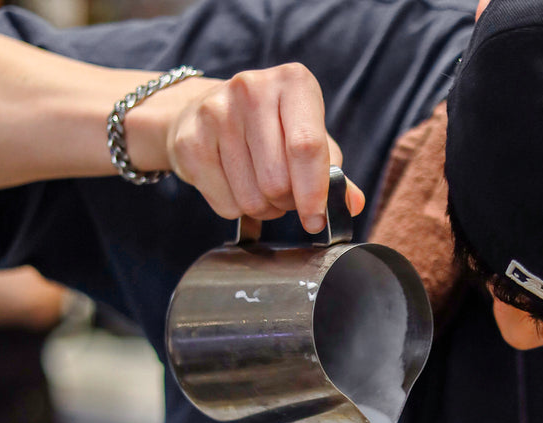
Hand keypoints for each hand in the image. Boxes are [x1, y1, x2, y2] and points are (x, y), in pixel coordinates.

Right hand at [164, 64, 365, 232]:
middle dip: (287, 202)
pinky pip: (226, 204)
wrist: (201, 111)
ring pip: (252, 198)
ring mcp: (216, 113)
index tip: (317, 220)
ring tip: (261, 188)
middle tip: (286, 196)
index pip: (307, 147)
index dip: (315, 193)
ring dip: (264, 208)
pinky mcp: (190, 141)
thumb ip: (333, 171)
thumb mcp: (308, 136)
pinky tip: (236, 185)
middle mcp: (252, 89)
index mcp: (293, 82)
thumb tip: (352, 203)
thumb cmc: (269, 127)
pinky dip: (237, 209)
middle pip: (278, 180)